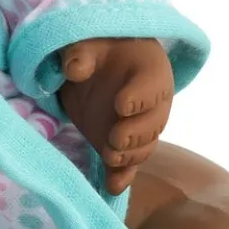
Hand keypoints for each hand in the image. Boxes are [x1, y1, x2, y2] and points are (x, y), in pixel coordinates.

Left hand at [55, 37, 173, 194]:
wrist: (101, 65)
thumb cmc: (99, 49)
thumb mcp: (88, 41)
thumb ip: (81, 52)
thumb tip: (75, 68)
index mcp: (150, 71)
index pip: (151, 87)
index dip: (139, 98)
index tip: (121, 104)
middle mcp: (153, 104)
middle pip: (153, 124)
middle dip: (135, 133)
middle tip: (115, 137)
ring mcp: (138, 128)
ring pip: (143, 147)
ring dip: (129, 155)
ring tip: (110, 157)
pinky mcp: (122, 146)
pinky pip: (128, 165)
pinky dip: (122, 177)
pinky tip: (111, 187)